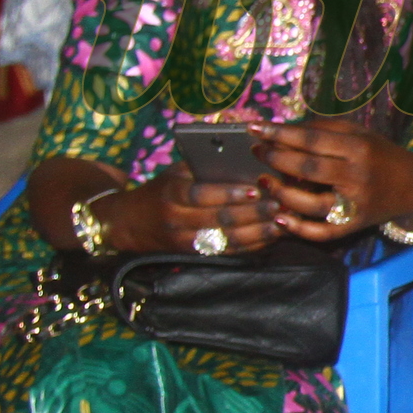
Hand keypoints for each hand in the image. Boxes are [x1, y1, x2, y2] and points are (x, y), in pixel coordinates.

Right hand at [115, 165, 282, 255]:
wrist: (130, 222)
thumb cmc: (164, 189)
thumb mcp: (177, 173)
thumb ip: (205, 166)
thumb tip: (248, 157)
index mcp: (171, 193)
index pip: (200, 194)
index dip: (228, 194)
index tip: (254, 190)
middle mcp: (177, 219)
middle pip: (219, 219)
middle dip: (253, 213)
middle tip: (280, 205)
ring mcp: (185, 241)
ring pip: (227, 239)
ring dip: (258, 232)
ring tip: (283, 221)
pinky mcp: (194, 255)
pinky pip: (228, 251)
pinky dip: (252, 244)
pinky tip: (272, 235)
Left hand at [252, 117, 412, 241]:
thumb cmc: (381, 154)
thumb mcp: (359, 134)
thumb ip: (323, 130)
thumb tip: (282, 129)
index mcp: (359, 148)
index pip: (312, 140)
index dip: (280, 134)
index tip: (254, 128)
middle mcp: (357, 176)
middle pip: (307, 169)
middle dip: (276, 159)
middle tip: (258, 151)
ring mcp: (355, 204)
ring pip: (310, 203)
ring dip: (281, 193)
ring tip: (265, 181)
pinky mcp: (354, 226)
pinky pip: (322, 232)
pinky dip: (298, 228)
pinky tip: (279, 217)